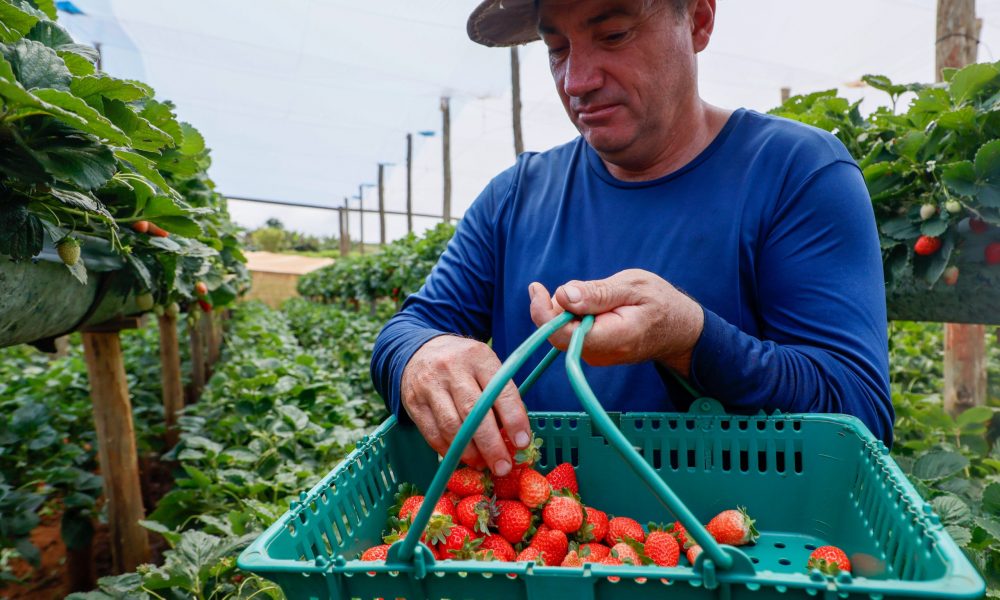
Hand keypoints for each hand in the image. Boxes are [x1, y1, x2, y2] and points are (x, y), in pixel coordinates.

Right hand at [400, 335, 530, 475]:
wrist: (421, 351)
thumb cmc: (463, 364)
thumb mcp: (485, 366)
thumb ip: (499, 396)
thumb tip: (514, 437)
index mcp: (479, 358)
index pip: (500, 391)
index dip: (513, 419)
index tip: (522, 443)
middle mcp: (453, 369)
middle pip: (473, 412)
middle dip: (491, 444)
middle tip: (503, 467)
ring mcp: (430, 385)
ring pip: (451, 426)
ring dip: (469, 452)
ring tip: (482, 464)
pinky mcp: (414, 402)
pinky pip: (432, 433)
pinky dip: (448, 450)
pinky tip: (461, 457)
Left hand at [528, 269, 704, 374]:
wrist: (680, 330)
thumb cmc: (661, 303)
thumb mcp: (633, 286)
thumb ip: (598, 292)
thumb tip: (563, 295)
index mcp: (613, 338)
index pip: (563, 335)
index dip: (543, 312)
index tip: (537, 288)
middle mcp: (601, 354)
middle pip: (559, 332)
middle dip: (557, 305)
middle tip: (577, 286)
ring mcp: (597, 356)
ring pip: (565, 331)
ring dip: (569, 309)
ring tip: (598, 296)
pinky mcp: (595, 352)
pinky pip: (574, 332)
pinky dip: (577, 315)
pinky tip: (597, 306)